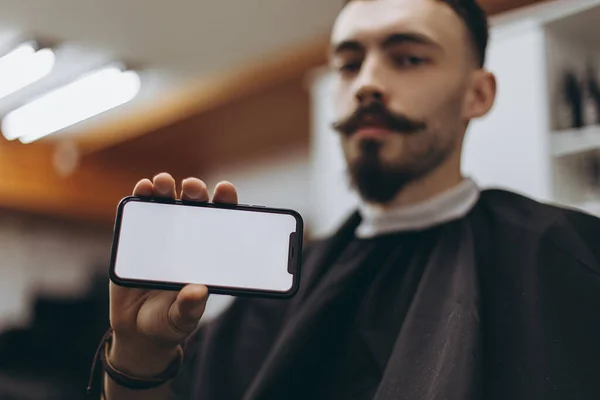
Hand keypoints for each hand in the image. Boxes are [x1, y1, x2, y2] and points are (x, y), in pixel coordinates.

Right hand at [108, 172, 237, 376]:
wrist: (138, 330)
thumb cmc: (170, 321)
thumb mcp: (183, 318)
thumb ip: (189, 308)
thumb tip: (197, 292)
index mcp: (207, 252)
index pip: (221, 222)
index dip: (225, 203)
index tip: (225, 190)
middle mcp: (187, 239)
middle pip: (195, 207)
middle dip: (195, 192)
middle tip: (192, 187)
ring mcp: (161, 236)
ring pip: (167, 205)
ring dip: (166, 189)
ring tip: (164, 182)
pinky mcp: (136, 239)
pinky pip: (140, 215)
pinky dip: (141, 197)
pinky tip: (143, 188)